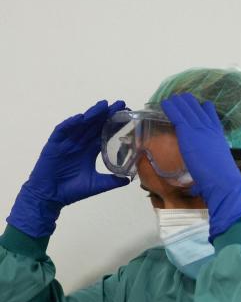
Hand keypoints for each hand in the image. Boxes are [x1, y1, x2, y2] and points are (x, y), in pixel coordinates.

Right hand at [6, 99, 129, 237]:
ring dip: (91, 114)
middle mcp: (79, 143)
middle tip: (120, 103)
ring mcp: (66, 143)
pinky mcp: (54, 146)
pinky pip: (62, 131)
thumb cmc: (71, 191)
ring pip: (80, 125)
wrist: (49, 198)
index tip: (127, 114)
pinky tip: (80, 118)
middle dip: (106, 113)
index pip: (103, 133)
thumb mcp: (96, 184)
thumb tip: (130, 179)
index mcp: (89, 150)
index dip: (114, 123)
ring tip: (103, 105)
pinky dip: (70, 124)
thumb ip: (112, 181)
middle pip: (94, 125)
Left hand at [160, 93, 240, 239]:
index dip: (203, 108)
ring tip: (171, 98)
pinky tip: (164, 103)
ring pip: (187, 109)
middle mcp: (209, 127)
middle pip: (198, 108)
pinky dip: (170, 108)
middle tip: (181, 98)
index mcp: (218, 134)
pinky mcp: (188, 132)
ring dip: (178, 102)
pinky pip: (177, 115)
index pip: (211, 115)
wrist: (222, 178)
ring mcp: (199, 128)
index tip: (199, 105)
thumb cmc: (221, 177)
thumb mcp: (217, 165)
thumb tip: (200, 180)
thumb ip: (209, 162)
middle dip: (188, 103)